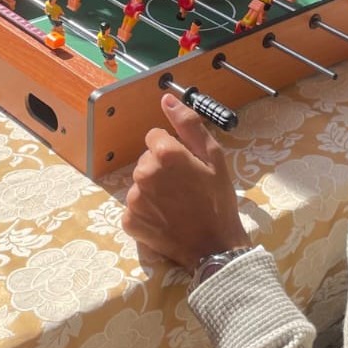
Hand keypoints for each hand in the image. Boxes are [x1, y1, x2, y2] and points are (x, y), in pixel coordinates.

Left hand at [122, 94, 249, 272]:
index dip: (173, 151)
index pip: (155, 137)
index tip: (187, 167)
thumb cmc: (218, 201)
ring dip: (154, 190)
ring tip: (176, 206)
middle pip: (147, 160)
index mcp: (164, 154)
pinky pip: (134, 207)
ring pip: (141, 183)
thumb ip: (189, 124)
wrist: (215, 248)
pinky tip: (165, 220)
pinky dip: (146, 212)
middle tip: (185, 189)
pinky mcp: (129, 221)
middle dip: (162, 170)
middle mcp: (144, 173)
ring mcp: (134, 199)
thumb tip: (167, 99)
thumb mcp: (214, 157)